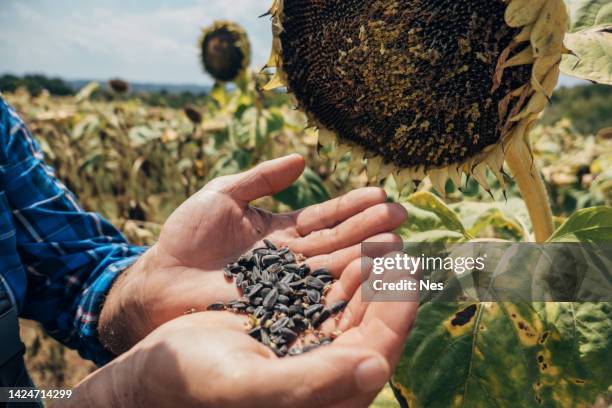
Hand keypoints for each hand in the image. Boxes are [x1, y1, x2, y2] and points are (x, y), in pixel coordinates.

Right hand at [69, 259, 417, 407]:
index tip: (406, 272)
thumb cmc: (197, 385)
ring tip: (381, 235)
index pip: (379, 348)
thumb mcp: (252, 384)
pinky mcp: (290, 318)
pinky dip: (339, 265)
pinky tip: (348, 243)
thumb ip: (313, 382)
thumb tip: (377, 367)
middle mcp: (324, 365)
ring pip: (352, 301)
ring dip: (368, 268)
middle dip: (387, 282)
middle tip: (397, 243)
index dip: (397, 310)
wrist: (156, 370)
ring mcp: (308, 339)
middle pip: (371, 320)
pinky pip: (326, 289)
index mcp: (325, 390)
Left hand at [99, 155, 406, 353]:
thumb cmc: (185, 237)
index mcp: (282, 234)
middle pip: (338, 243)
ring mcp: (288, 286)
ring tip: (396, 238)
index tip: (381, 194)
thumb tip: (302, 159)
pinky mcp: (281, 309)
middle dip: (370, 228)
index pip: (326, 218)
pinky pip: (318, 295)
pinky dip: (344, 284)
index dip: (353, 206)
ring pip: (334, 268)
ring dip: (365, 254)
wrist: (158, 281)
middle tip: (401, 214)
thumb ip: (261, 178)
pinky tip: (368, 272)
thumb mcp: (224, 195)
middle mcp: (291, 261)